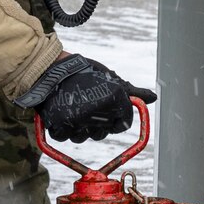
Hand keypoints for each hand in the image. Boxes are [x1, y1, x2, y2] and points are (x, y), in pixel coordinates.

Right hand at [16, 54, 155, 142]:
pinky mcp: (59, 124)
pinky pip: (64, 136)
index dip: (116, 119)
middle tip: (86, 107)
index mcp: (114, 100)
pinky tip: (62, 113)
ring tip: (73, 109)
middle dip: (97, 124)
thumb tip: (153, 98)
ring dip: (79, 127)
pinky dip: (63, 128)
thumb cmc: (83, 71)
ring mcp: (78, 120)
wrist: (50, 66)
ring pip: (83, 137)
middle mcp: (98, 112)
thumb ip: (132, 91)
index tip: (106, 110)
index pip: (123, 124)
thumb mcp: (110, 78)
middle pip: (102, 133)